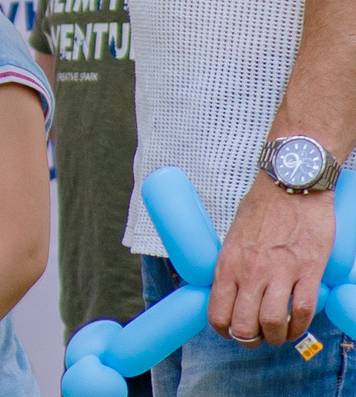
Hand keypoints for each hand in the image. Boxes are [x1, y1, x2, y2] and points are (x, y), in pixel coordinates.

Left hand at [207, 176, 335, 344]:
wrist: (291, 185)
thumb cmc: (262, 207)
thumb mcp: (234, 236)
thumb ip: (234, 263)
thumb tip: (233, 286)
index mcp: (227, 263)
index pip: (217, 312)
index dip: (225, 331)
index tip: (233, 333)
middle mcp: (250, 272)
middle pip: (244, 325)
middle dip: (251, 340)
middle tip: (259, 338)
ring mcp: (280, 273)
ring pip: (273, 323)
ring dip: (277, 337)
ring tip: (280, 334)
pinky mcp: (308, 270)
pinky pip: (303, 310)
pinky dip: (301, 325)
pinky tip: (299, 324)